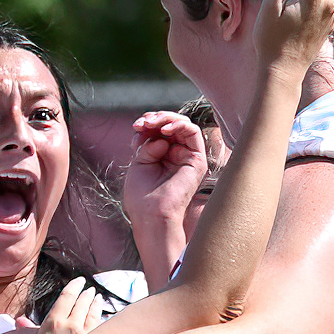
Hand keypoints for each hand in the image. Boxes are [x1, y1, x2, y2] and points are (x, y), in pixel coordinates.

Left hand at [121, 111, 207, 230]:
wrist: (151, 214)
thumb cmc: (141, 195)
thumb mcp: (139, 162)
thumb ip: (148, 143)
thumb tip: (160, 135)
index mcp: (162, 157)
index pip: (159, 131)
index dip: (148, 123)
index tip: (135, 126)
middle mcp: (176, 155)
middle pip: (171, 126)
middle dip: (156, 119)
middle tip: (142, 122)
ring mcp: (187, 157)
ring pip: (183, 125)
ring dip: (166, 119)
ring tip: (151, 123)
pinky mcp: (198, 160)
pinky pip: (193, 132)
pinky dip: (178, 125)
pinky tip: (164, 129)